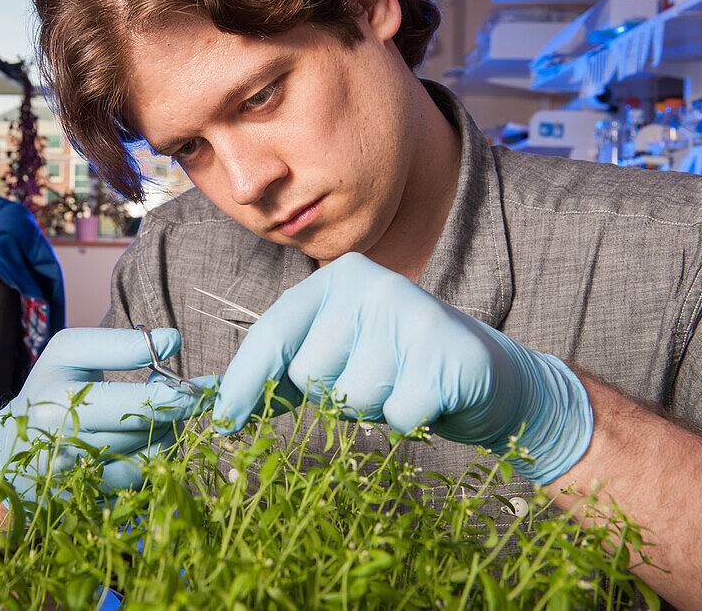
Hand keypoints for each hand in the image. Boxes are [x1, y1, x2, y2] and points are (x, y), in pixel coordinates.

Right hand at [0, 327, 210, 499]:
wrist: (12, 449)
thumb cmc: (47, 389)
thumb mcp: (69, 353)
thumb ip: (118, 345)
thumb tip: (172, 341)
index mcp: (58, 408)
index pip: (133, 407)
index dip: (175, 395)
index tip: (203, 385)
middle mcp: (68, 453)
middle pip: (146, 433)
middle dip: (177, 410)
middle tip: (194, 392)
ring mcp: (80, 484)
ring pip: (150, 458)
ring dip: (167, 431)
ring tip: (157, 410)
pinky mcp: (93, 503)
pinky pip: (145, 479)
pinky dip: (154, 454)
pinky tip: (144, 436)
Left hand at [213, 253, 591, 483]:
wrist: (487, 376)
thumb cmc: (395, 367)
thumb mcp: (336, 354)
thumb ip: (279, 371)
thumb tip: (214, 406)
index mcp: (337, 278)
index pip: (273, 332)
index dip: (242, 381)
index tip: (220, 421)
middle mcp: (372, 285)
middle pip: (307, 373)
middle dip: (330, 396)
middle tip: (371, 379)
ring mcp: (413, 315)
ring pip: (349, 399)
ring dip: (370, 410)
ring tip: (400, 385)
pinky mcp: (448, 356)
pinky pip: (395, 417)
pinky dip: (407, 422)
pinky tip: (428, 397)